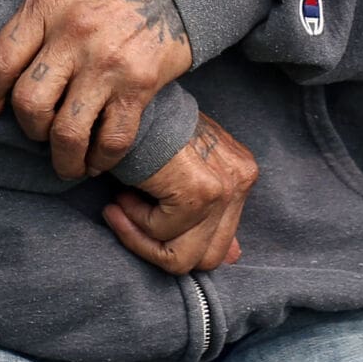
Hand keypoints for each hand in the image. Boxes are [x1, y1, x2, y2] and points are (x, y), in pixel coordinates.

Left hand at [0, 0, 193, 178]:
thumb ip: (34, 18)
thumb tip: (3, 70)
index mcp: (48, 2)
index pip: (1, 60)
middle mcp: (74, 31)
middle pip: (29, 102)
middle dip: (29, 129)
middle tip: (38, 132)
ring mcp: (107, 61)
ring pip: (66, 131)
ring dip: (63, 158)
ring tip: (66, 164)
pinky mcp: (138, 84)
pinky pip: (111, 139)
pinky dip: (100, 160)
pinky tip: (96, 160)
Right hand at [103, 114, 256, 274]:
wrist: (121, 102)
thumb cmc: (142, 132)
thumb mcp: (181, 172)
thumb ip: (209, 217)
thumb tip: (234, 258)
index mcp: (241, 173)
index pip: (220, 244)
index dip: (174, 242)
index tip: (141, 217)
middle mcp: (242, 179)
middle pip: (208, 258)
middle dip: (159, 247)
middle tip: (124, 214)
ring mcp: (226, 186)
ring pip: (185, 259)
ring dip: (141, 237)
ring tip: (120, 203)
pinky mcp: (202, 191)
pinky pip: (164, 238)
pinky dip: (133, 224)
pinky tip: (121, 194)